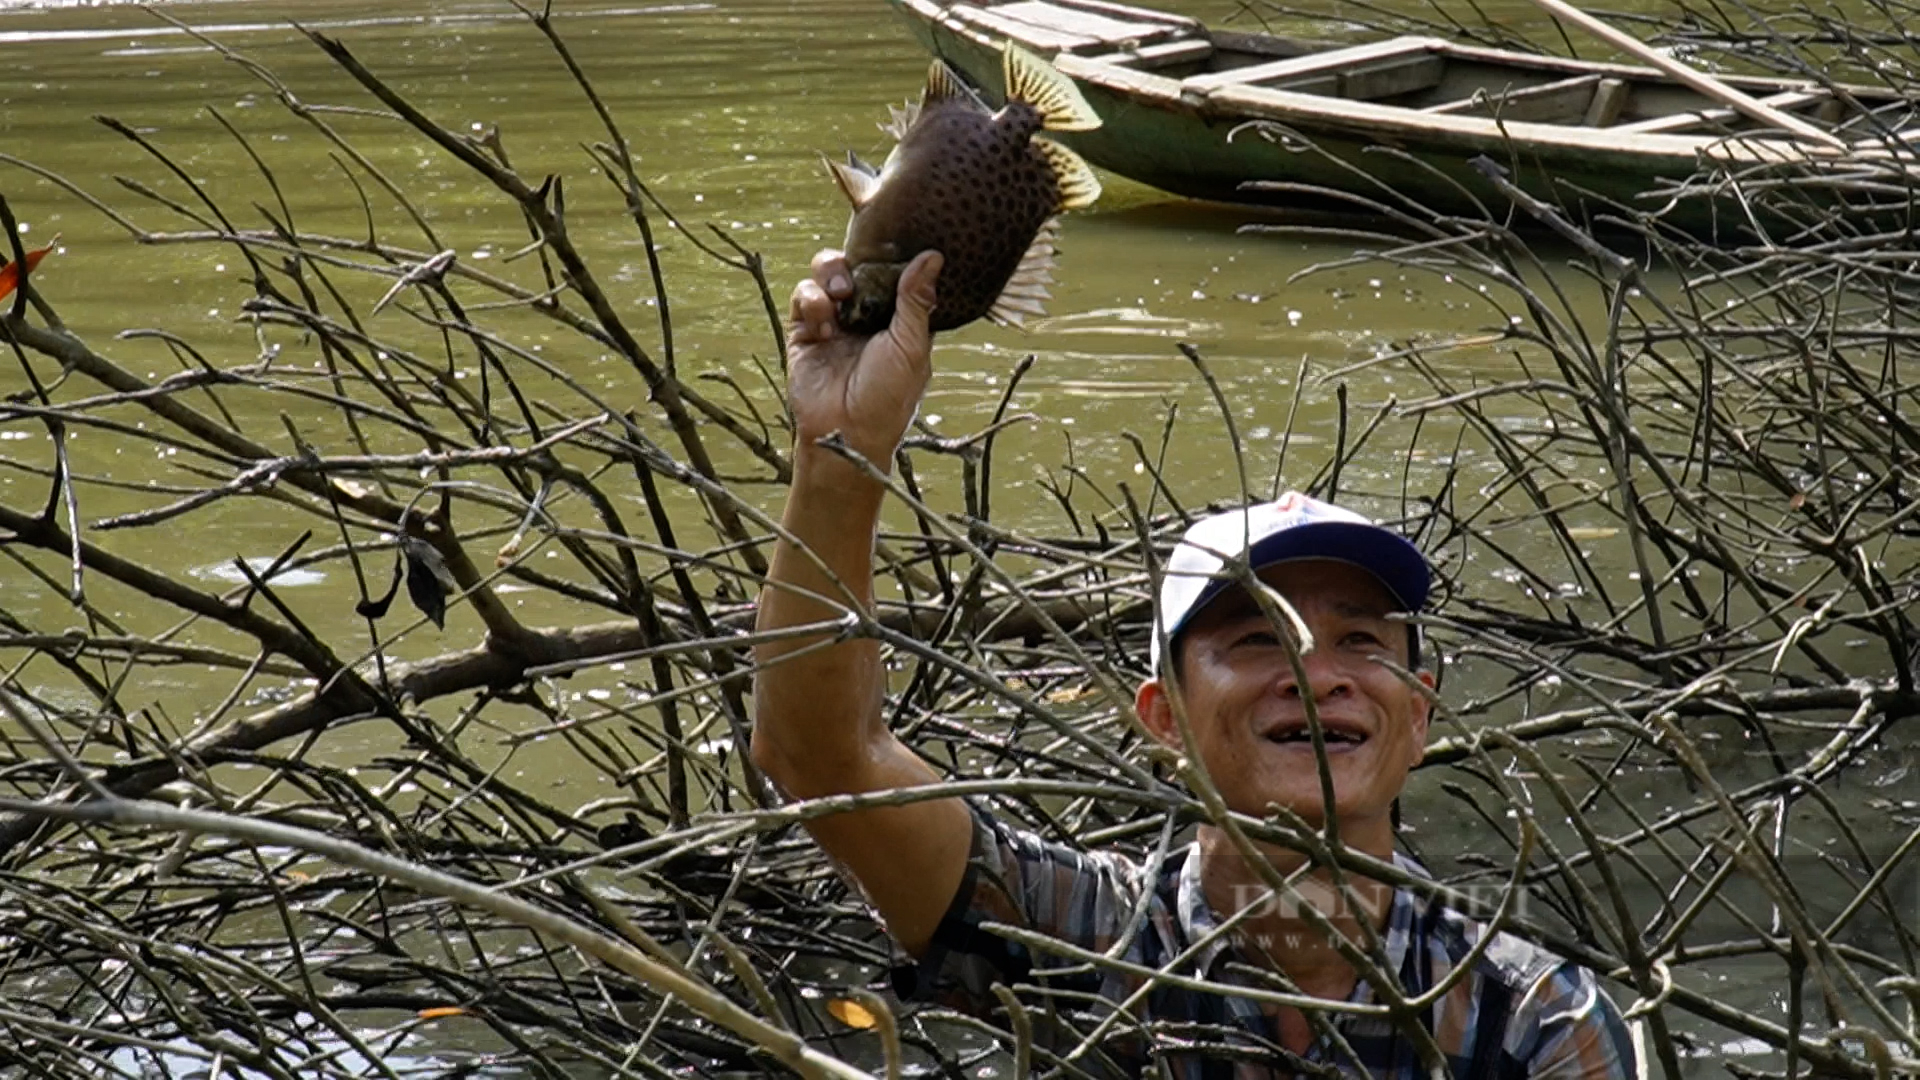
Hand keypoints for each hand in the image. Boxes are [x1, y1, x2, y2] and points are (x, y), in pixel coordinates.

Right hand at [785, 248, 941, 472]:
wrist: (845, 432)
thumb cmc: (888, 397)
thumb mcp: (911, 346)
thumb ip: (916, 300)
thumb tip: (933, 256)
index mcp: (897, 317)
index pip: (893, 271)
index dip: (891, 254)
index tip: (893, 240)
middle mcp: (866, 314)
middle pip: (857, 262)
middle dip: (856, 259)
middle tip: (860, 275)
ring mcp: (834, 321)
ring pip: (827, 272)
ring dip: (832, 274)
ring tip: (841, 297)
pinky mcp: (805, 332)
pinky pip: (803, 297)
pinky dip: (812, 301)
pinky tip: (825, 327)